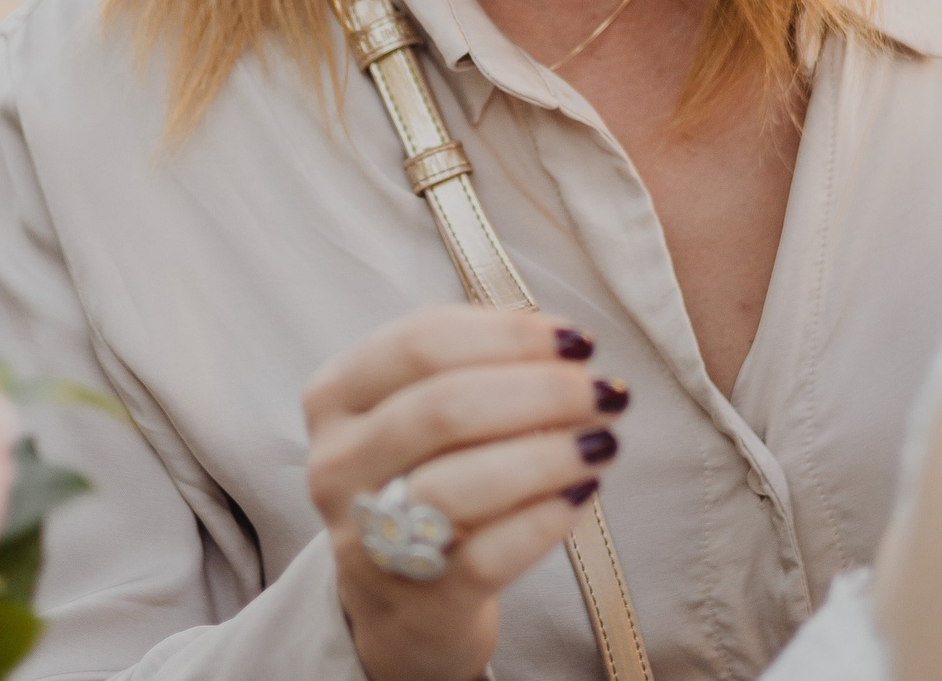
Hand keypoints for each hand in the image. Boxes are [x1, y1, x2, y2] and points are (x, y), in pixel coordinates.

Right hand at [305, 305, 629, 680]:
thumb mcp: (421, 413)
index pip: (420, 343)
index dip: (508, 334)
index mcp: (336, 397)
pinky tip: (583, 493)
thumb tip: (562, 342)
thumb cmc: (425, 479)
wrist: (399, 605)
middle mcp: (338, 466)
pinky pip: (487, 556)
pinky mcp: (417, 604)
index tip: (576, 340)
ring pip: (460, 484)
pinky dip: (543, 519)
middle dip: (541, 391)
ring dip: (548, 455)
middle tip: (605, 392)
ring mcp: (369, 540)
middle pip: (445, 408)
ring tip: (604, 442)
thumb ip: (475, 365)